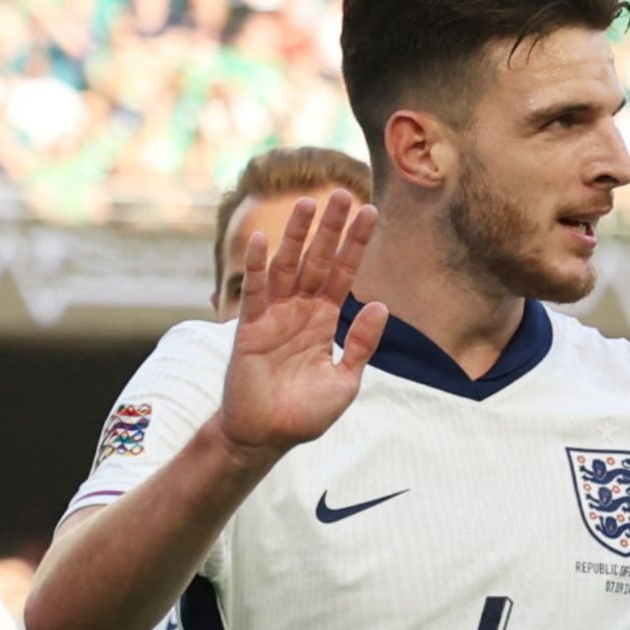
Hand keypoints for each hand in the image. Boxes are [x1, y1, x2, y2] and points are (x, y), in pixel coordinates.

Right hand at [209, 190, 388, 455]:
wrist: (268, 436)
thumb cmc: (305, 413)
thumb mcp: (345, 380)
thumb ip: (361, 344)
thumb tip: (379, 304)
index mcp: (324, 320)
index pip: (344, 273)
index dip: (356, 244)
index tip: (371, 212)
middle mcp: (300, 310)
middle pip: (318, 260)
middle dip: (331, 228)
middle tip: (344, 193)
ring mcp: (274, 315)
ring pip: (287, 266)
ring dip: (297, 235)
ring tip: (310, 203)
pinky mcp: (250, 328)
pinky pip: (255, 291)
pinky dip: (257, 266)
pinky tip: (262, 239)